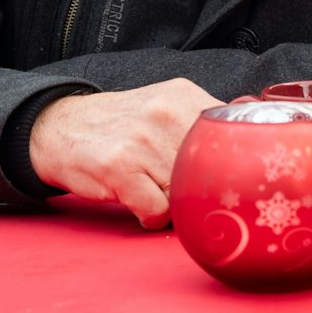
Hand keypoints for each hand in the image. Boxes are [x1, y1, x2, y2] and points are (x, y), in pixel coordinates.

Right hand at [29, 78, 222, 228]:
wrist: (59, 128)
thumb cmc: (121, 125)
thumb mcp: (165, 106)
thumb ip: (203, 122)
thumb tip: (252, 146)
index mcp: (184, 96)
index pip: (233, 134)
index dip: (231, 162)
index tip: (229, 174)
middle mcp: (166, 114)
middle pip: (212, 169)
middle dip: (201, 186)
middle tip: (183, 185)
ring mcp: (143, 141)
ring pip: (187, 193)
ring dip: (175, 202)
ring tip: (155, 187)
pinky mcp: (120, 168)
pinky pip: (158, 211)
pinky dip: (152, 216)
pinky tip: (138, 200)